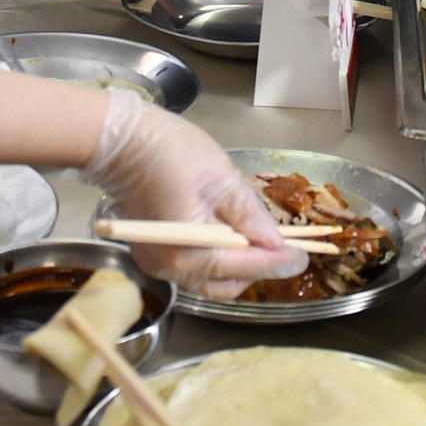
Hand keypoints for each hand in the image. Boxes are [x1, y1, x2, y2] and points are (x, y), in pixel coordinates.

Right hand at [83, 92, 302, 295]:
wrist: (120, 141)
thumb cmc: (169, 152)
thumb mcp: (221, 179)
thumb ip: (250, 216)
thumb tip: (276, 243)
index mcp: (188, 250)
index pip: (245, 266)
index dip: (278, 262)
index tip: (304, 256)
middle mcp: (171, 268)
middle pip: (228, 284)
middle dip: (258, 269)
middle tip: (285, 248)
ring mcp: (159, 264)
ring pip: (211, 282)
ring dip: (239, 267)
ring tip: (261, 241)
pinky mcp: (153, 255)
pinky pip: (194, 270)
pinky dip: (218, 261)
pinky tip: (232, 238)